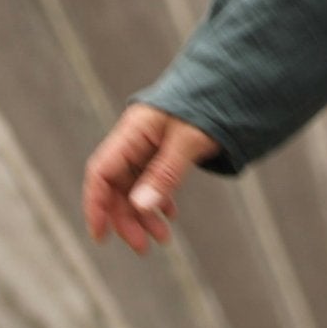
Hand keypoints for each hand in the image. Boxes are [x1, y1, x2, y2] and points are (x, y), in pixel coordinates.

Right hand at [82, 103, 221, 253]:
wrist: (230, 80)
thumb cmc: (209, 102)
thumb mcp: (189, 140)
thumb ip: (165, 172)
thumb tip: (141, 207)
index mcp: (133, 132)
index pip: (101, 172)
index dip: (96, 206)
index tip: (101, 236)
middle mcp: (134, 139)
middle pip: (116, 185)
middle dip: (126, 218)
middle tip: (143, 247)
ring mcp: (147, 144)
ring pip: (134, 186)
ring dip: (144, 214)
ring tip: (162, 238)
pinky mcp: (162, 148)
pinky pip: (151, 178)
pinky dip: (159, 198)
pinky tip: (169, 214)